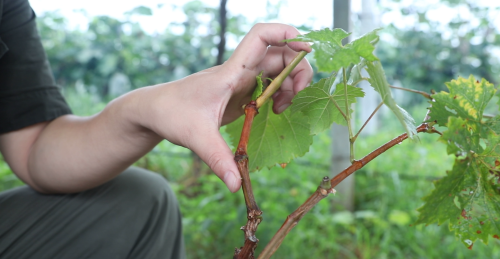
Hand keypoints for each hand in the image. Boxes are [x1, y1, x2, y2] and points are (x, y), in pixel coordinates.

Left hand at [138, 23, 312, 191]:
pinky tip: (275, 111)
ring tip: (282, 109)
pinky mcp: (242, 92)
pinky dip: (280, 94)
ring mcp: (241, 80)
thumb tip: (236, 185)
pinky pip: (270, 85)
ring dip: (290, 84)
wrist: (155, 110)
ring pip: (278, 69)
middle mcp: (239, 71)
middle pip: (280, 53)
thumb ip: (219, 160)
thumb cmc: (172, 113)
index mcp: (230, 72)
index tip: (305, 48)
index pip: (260, 36)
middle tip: (295, 96)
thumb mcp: (196, 137)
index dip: (286, 33)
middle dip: (298, 69)